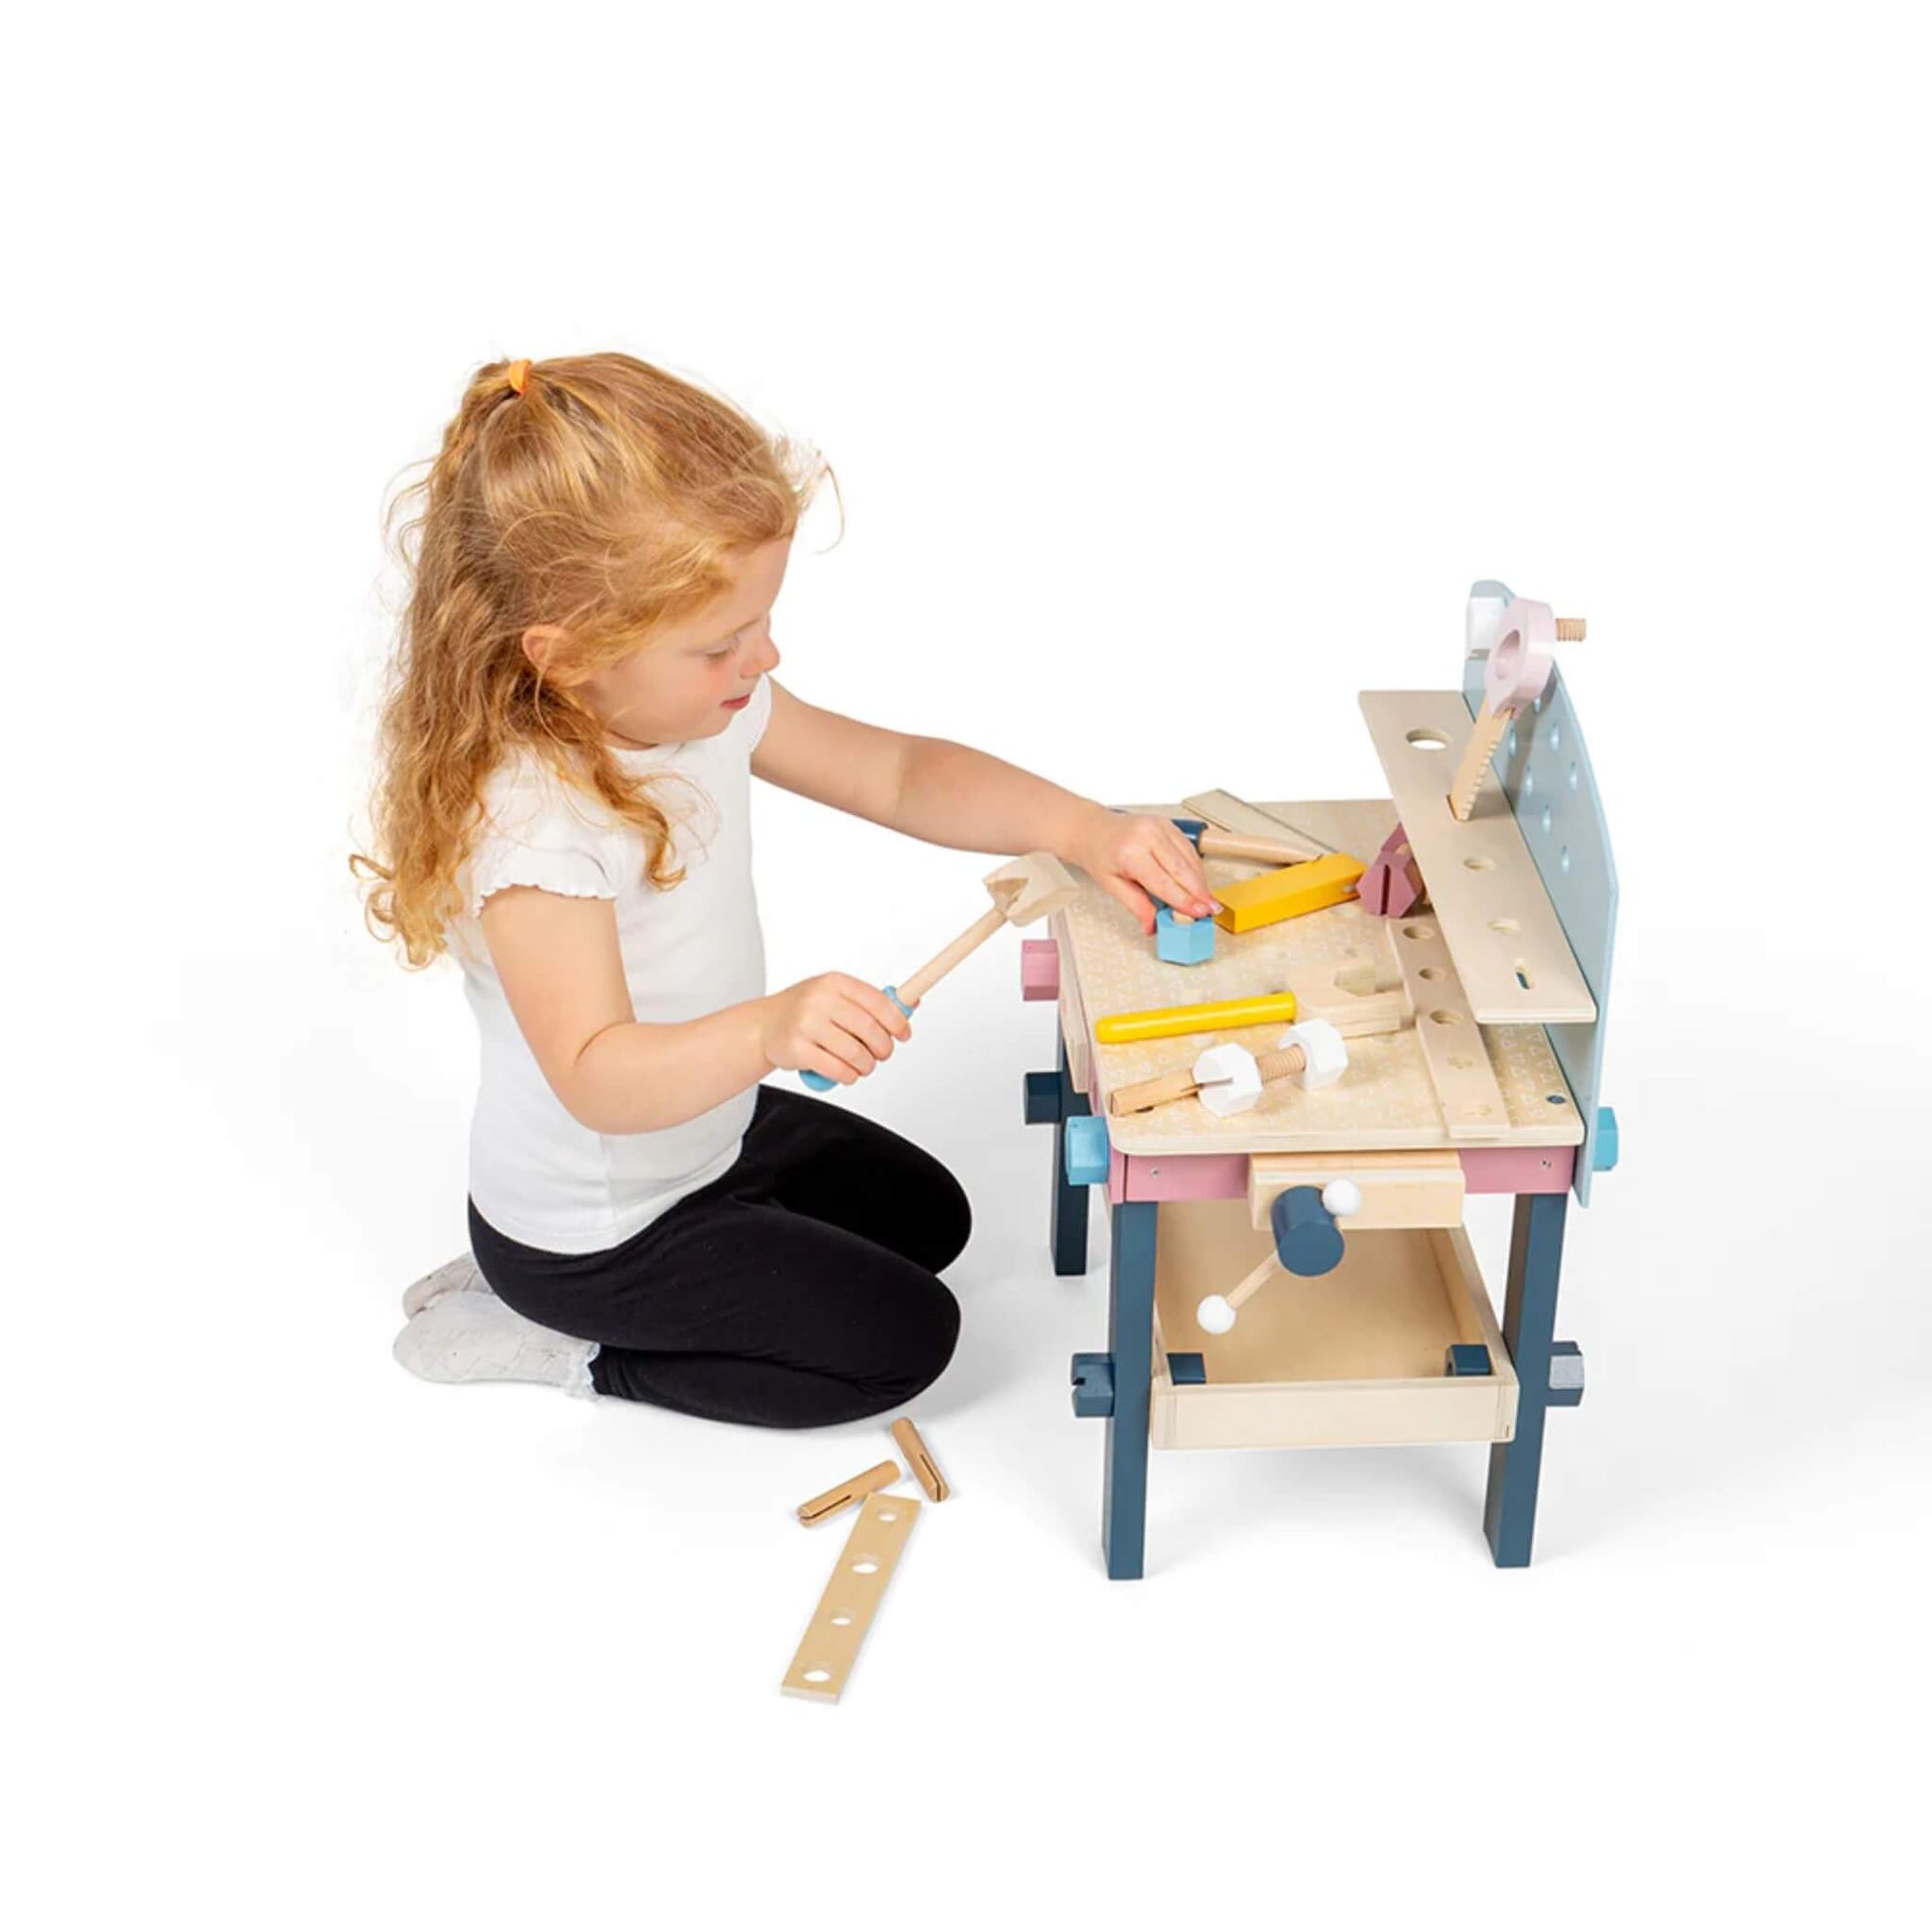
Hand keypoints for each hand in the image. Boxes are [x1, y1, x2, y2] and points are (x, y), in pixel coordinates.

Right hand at [759, 974, 914, 1086]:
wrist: (764, 1026)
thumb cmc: (806, 1011)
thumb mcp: (836, 995)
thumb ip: (870, 1001)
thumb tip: (912, 1002)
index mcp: (835, 983)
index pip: (877, 1001)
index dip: (897, 1021)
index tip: (904, 1033)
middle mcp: (820, 1000)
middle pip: (869, 1029)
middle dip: (883, 1047)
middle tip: (882, 1054)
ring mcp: (806, 1024)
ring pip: (855, 1053)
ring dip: (867, 1065)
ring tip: (864, 1065)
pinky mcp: (797, 1050)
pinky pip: (837, 1069)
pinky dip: (849, 1076)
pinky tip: (847, 1073)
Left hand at [1070, 807, 1219, 935]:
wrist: (1094, 830)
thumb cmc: (1100, 854)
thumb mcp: (1112, 885)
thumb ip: (1136, 905)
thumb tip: (1153, 925)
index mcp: (1130, 852)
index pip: (1164, 882)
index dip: (1184, 900)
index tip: (1199, 913)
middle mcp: (1147, 835)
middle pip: (1182, 869)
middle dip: (1199, 892)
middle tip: (1211, 910)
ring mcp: (1160, 826)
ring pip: (1189, 858)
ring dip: (1200, 881)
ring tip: (1206, 901)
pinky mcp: (1169, 825)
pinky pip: (1188, 849)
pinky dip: (1195, 868)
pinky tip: (1198, 882)